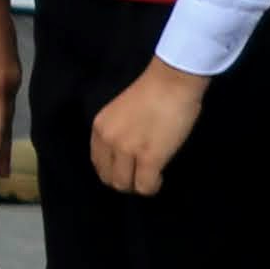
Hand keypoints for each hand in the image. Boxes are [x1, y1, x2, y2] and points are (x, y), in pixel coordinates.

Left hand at [89, 59, 211, 195]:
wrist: (172, 82)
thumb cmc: (153, 92)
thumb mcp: (121, 113)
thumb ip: (117, 133)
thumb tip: (124, 156)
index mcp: (99, 128)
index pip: (98, 163)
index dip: (113, 170)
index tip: (128, 168)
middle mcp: (108, 140)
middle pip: (108, 178)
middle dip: (125, 180)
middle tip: (141, 175)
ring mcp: (127, 150)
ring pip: (124, 185)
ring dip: (138, 184)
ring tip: (151, 175)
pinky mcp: (149, 158)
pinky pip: (145, 186)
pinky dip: (153, 186)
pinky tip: (160, 176)